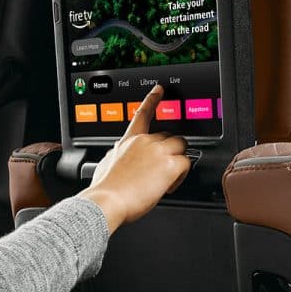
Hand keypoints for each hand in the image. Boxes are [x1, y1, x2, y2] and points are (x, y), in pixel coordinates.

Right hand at [75, 85, 190, 231]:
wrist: (106, 201)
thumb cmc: (104, 188)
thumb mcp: (105, 164)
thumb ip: (115, 155)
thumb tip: (116, 154)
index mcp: (128, 140)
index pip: (142, 114)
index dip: (152, 100)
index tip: (159, 90)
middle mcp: (145, 141)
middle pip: (169, 136)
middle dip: (169, 151)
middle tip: (160, 170)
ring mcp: (159, 151)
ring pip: (181, 147)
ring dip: (178, 161)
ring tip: (165, 179)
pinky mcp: (170, 165)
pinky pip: (186, 164)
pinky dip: (180, 176)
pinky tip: (167, 186)